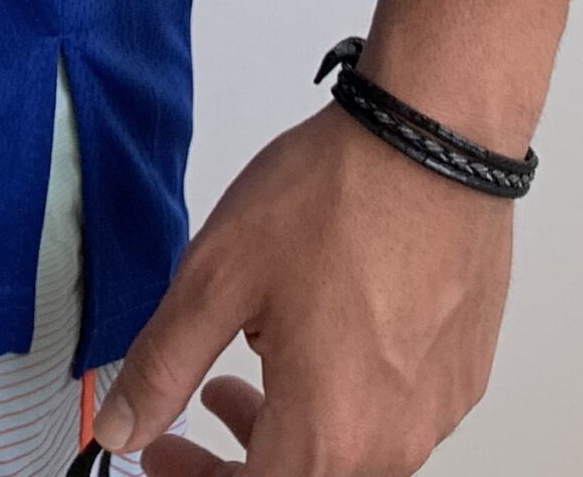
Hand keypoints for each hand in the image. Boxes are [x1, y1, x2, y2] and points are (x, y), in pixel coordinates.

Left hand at [94, 104, 511, 474]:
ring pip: (351, 448)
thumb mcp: (216, 277)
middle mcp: (392, 441)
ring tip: (259, 359)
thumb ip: (162, 366)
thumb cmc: (335, 198)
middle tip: (203, 406)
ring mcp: (437, 410)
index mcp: (327, 433)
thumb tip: (121, 424)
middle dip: (241, 454)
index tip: (161, 452)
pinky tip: (325, 327)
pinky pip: (395, 413)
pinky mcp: (462, 373)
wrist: (433, 137)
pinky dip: (346, 392)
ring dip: (293, 422)